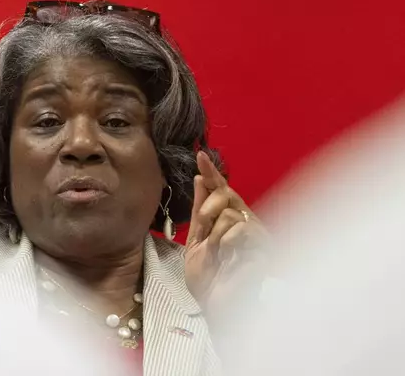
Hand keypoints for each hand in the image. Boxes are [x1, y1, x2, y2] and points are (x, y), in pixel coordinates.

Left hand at [184, 151, 269, 324]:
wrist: (215, 305)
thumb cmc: (208, 278)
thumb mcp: (196, 239)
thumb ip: (200, 209)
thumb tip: (199, 178)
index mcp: (229, 221)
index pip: (222, 191)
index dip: (212, 173)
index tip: (200, 156)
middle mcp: (245, 223)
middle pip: (226, 195)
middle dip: (207, 208)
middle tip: (203, 225)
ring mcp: (256, 235)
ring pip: (230, 213)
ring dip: (215, 235)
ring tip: (218, 254)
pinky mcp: (263, 247)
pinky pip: (240, 228)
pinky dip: (227, 243)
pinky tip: (229, 258)